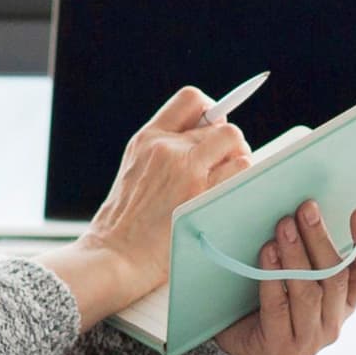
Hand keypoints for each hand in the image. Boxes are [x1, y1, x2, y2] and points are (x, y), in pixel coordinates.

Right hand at [47, 85, 249, 319]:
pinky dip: (242, 179)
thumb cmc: (125, 223)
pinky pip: (241, 169)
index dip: (213, 111)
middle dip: (228, 146)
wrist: (113, 254)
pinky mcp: (201, 192)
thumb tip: (203, 142)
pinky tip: (228, 195)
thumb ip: (163, 153)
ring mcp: (185, 167)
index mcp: (147, 137)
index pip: (191, 100)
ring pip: (235, 141)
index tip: (215, 129)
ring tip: (226, 181)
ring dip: (238, 160)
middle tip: (222, 167)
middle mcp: (166, 146)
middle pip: (222, 125)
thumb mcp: (135, 172)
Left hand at [213, 200, 355, 354]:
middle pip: (335, 277)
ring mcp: (309, 339)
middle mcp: (333, 322)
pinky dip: (273, 278)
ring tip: (284, 226)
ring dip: (296, 255)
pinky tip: (268, 253)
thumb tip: (307, 207)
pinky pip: (278, 307)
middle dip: (320, 239)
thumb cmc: (271, 300)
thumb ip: (310, 253)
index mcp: (345, 302)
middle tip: (306, 209)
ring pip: (309, 291)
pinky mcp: (280, 347)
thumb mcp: (298, 276)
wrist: (239, 343)